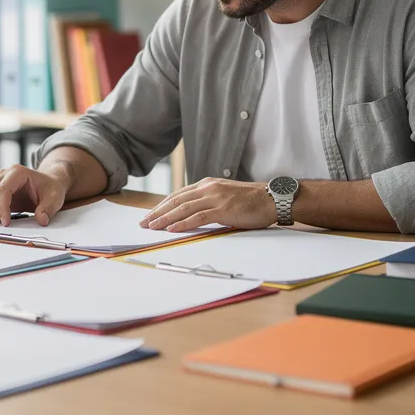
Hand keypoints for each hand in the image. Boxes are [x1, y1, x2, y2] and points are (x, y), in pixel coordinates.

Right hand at [0, 164, 67, 225]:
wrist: (47, 184)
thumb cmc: (50, 188)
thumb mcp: (55, 197)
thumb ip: (48, 208)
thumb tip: (41, 220)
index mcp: (18, 172)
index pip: (2, 189)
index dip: (1, 208)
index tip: (6, 222)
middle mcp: (3, 174)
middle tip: (4, 223)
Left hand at [138, 178, 277, 232]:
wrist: (272, 199)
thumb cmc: (251, 201)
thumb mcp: (225, 196)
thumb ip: (208, 202)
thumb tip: (191, 215)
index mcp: (207, 185)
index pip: (178, 195)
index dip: (162, 206)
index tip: (149, 215)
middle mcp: (208, 188)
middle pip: (176, 200)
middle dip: (157, 212)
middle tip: (143, 223)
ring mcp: (215, 197)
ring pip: (183, 208)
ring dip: (165, 218)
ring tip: (152, 227)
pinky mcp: (223, 209)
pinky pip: (198, 216)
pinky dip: (182, 223)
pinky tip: (171, 229)